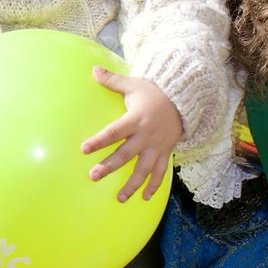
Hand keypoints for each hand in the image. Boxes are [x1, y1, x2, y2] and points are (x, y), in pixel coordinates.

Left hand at [81, 68, 181, 201]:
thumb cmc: (154, 92)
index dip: (99, 140)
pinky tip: (145, 198)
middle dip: (110, 166)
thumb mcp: (133, 84)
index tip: (84, 149)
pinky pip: (161, 172)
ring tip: (120, 198)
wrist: (183, 98)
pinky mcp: (166, 152)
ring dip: (132, 184)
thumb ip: (112, 80)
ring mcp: (157, 146)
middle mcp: (146, 135)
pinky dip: (154, 185)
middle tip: (93, 176)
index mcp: (136, 118)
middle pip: (126, 154)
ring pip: (144, 169)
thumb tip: (93, 69)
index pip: (114, 131)